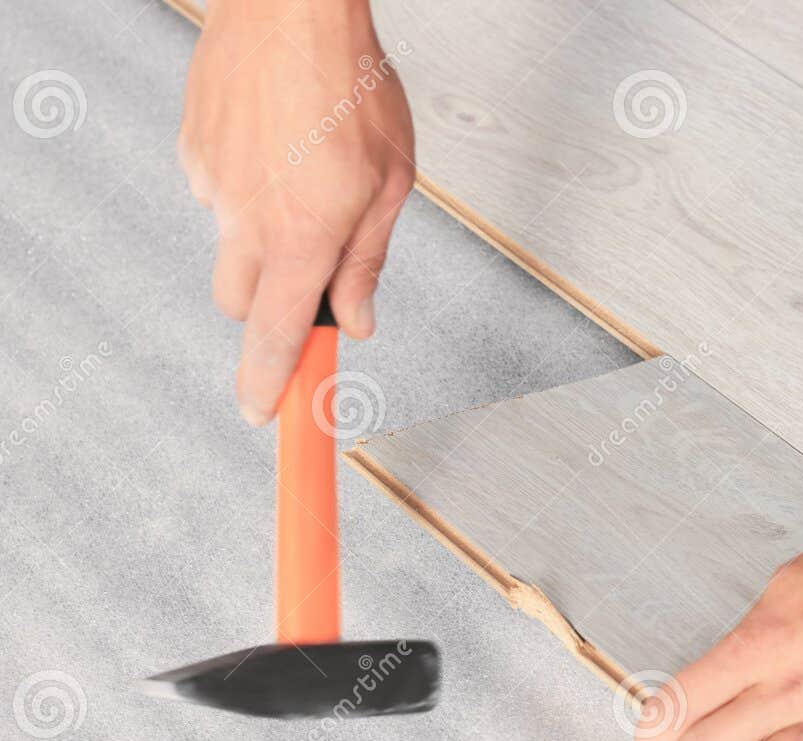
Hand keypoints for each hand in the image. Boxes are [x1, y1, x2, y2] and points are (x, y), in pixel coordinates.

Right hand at [178, 0, 414, 424]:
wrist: (291, 9)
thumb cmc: (351, 85)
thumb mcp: (391, 183)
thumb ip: (367, 261)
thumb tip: (356, 321)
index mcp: (303, 237)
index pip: (277, 338)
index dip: (269, 386)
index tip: (266, 418)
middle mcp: (247, 219)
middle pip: (241, 306)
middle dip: (271, 308)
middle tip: (311, 273)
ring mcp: (211, 185)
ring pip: (228, 247)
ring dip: (261, 242)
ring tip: (305, 183)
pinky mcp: (191, 151)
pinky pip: (216, 195)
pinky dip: (244, 191)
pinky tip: (277, 150)